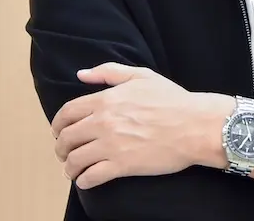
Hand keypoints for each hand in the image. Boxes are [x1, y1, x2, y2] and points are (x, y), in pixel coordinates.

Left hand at [51, 62, 224, 189]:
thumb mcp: (142, 76)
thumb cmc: (172, 100)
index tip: (59, 132)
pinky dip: (84, 180)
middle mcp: (103, 122)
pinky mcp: (122, 165)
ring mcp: (111, 145)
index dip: (57, 124)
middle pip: (66, 138)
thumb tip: (81, 74)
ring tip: (74, 170)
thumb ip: (109, 72)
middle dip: (61, 148)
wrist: (195, 125)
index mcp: (106, 100)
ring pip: (75, 160)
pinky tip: (86, 180)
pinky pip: (91, 177)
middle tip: (65, 153)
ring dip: (70, 167)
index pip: (67, 113)